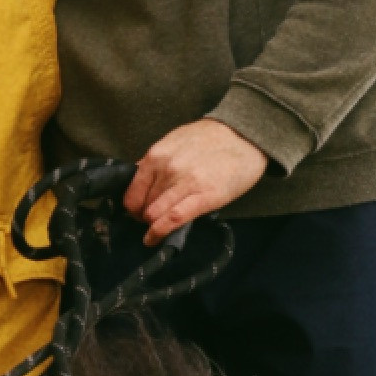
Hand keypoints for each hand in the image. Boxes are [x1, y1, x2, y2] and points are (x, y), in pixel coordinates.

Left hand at [124, 120, 269, 246]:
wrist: (244, 136)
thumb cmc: (211, 139)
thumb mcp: (174, 142)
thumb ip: (155, 162)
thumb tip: (137, 179)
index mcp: (157, 155)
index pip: (132, 191)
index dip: (132, 207)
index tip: (136, 212)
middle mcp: (167, 169)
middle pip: (143, 205)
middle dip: (143, 217)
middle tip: (151, 220)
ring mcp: (185, 183)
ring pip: (154, 214)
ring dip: (152, 225)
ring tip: (156, 228)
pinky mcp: (205, 197)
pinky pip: (173, 219)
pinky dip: (159, 232)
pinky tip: (154, 239)